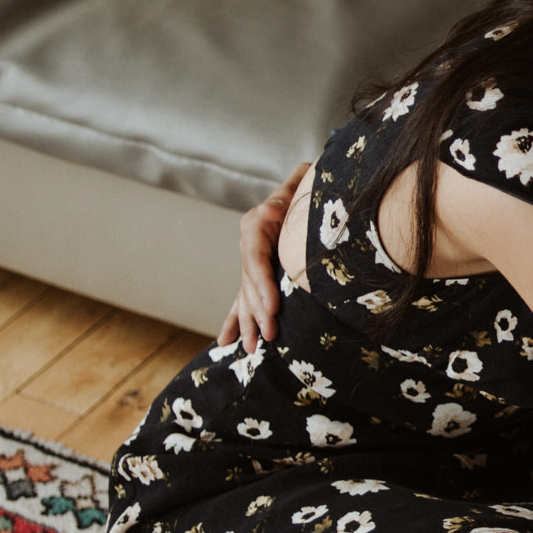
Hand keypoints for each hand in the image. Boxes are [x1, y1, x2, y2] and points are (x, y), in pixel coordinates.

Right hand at [218, 161, 308, 351]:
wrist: (304, 198)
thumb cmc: (307, 190)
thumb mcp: (301, 185)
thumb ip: (296, 183)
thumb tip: (286, 191)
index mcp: (256, 224)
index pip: (256, 259)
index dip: (263, 284)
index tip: (275, 306)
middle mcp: (249, 245)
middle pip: (250, 283)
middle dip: (259, 312)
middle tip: (272, 335)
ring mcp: (250, 263)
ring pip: (245, 297)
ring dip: (248, 324)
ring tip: (251, 349)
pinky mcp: (255, 277)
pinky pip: (241, 300)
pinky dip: (234, 321)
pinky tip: (225, 341)